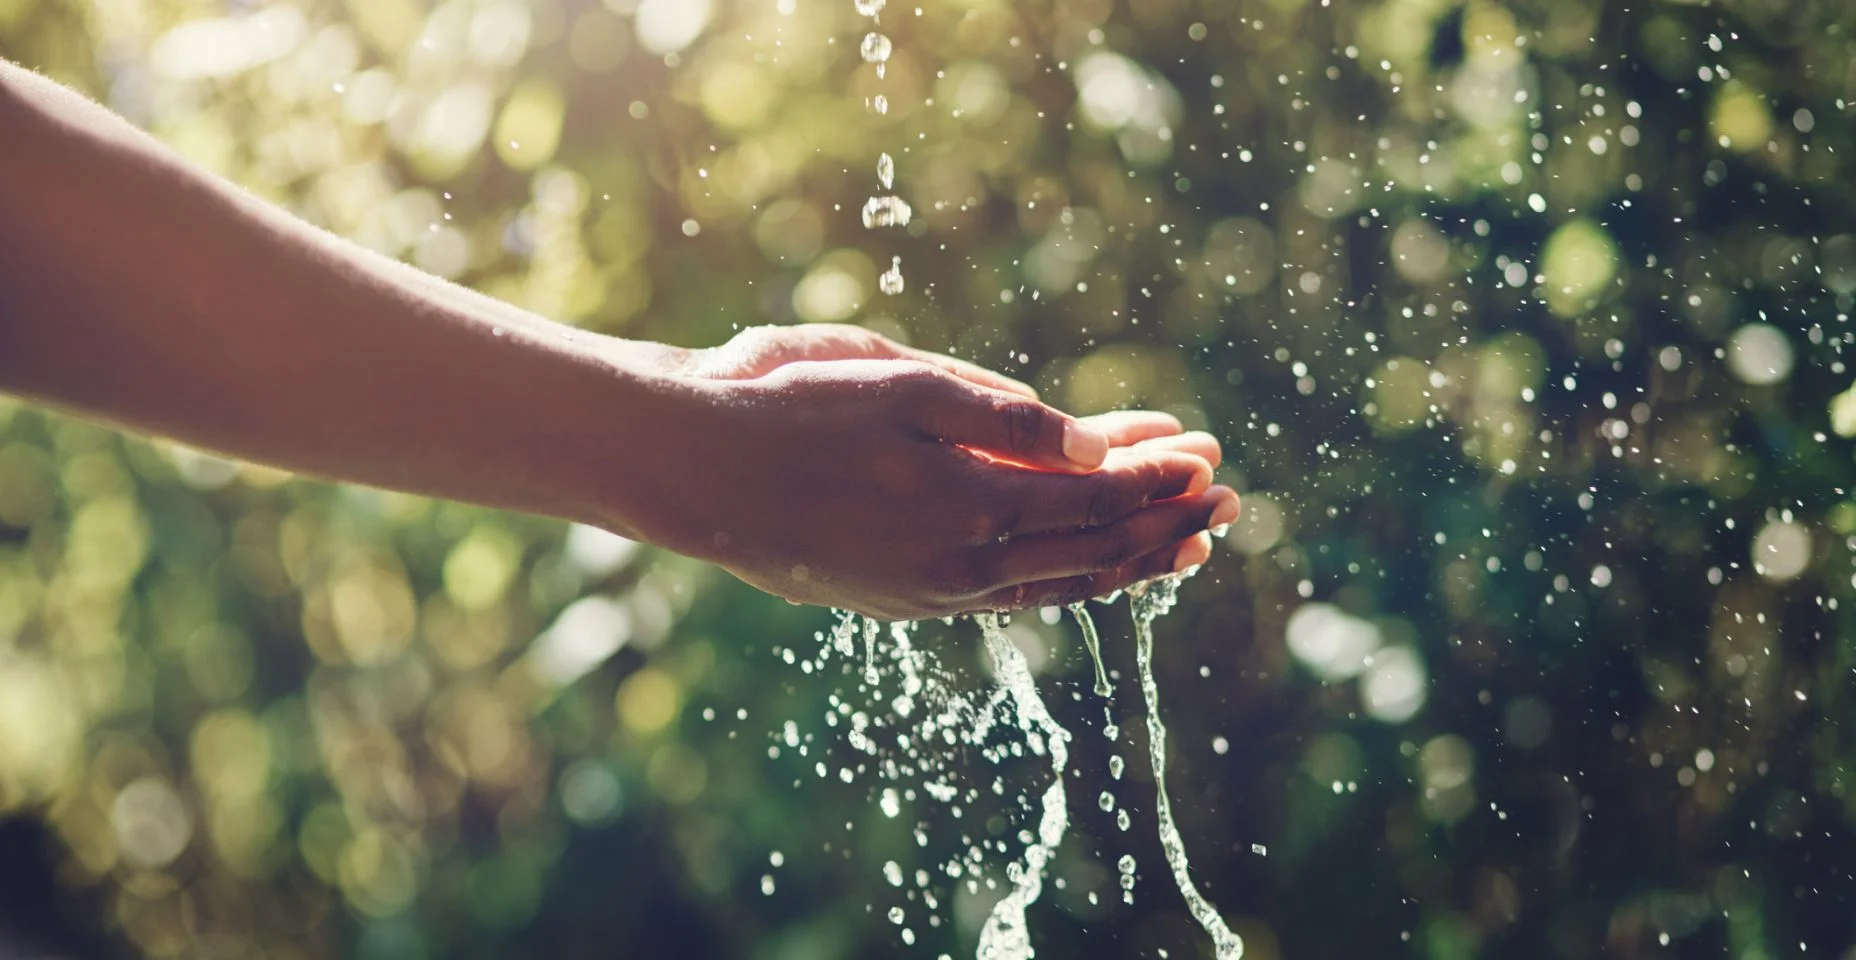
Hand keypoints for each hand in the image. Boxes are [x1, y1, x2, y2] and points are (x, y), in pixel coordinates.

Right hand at [607, 335, 1237, 620]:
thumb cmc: (793, 406)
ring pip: (1058, 582)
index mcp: (971, 507)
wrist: (695, 470)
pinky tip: (1090, 562)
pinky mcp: (908, 599)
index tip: (1207, 451)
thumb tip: (1098, 452)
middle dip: (1165, 519)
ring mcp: (935, 592)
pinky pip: (1014, 593)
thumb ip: (1009, 421)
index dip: (1158, 476)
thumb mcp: (906, 385)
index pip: (1097, 500)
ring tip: (1187, 540)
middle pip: (1094, 550)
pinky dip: (1068, 575)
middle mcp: (963, 566)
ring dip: (1130, 558)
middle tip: (1227, 496)